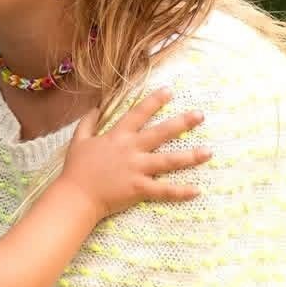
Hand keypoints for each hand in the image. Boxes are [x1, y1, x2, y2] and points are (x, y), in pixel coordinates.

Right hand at [59, 87, 207, 218]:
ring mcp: (136, 169)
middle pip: (160, 133)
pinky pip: (163, 190)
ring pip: (168, 161)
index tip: (170, 91)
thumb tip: (96, 107)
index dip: (154, 101)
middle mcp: (130, 149)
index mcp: (117, 136)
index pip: (139, 113)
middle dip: (182, 123)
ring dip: (190, 156)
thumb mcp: (79, 140)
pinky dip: (180, 191)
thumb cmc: (77, 168)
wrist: (76, 196)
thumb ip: (88, 122)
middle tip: (200, 115)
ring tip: (209, 152)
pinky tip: (197, 190)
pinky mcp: (139, 189)